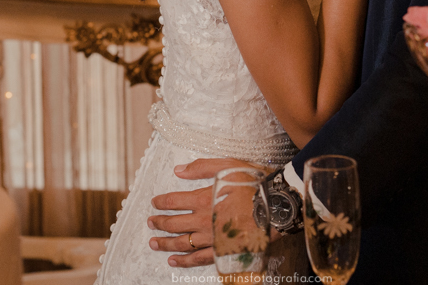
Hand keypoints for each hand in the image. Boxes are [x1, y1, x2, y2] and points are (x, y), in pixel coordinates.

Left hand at [148, 157, 264, 267]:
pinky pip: (199, 259)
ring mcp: (212, 238)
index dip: (161, 202)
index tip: (154, 203)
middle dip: (159, 223)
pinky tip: (174, 261)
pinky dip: (184, 261)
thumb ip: (201, 167)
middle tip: (150, 222)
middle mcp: (203, 220)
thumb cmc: (255, 184)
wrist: (277, 206)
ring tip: (154, 243)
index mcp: (203, 198)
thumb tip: (178, 170)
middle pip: (173, 224)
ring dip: (165, 243)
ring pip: (182, 243)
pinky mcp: (222, 250)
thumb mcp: (228, 166)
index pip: (173, 201)